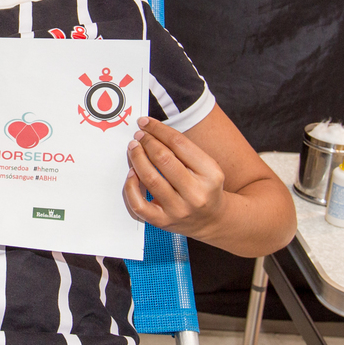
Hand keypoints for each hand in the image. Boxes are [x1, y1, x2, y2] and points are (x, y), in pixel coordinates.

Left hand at [122, 116, 227, 238]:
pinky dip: (130, 187)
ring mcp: (179, 209)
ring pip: (150, 178)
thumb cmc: (205, 188)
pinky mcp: (163, 221)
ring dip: (137, 158)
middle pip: (163, 159)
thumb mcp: (207, 167)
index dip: (158, 130)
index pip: (179, 143)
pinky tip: (131, 174)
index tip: (146, 123)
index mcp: (210, 174)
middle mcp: (196, 193)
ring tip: (133, 148)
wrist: (213, 220)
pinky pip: (139, 203)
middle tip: (139, 135)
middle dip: (147, 142)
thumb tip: (152, 131)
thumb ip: (184, 151)